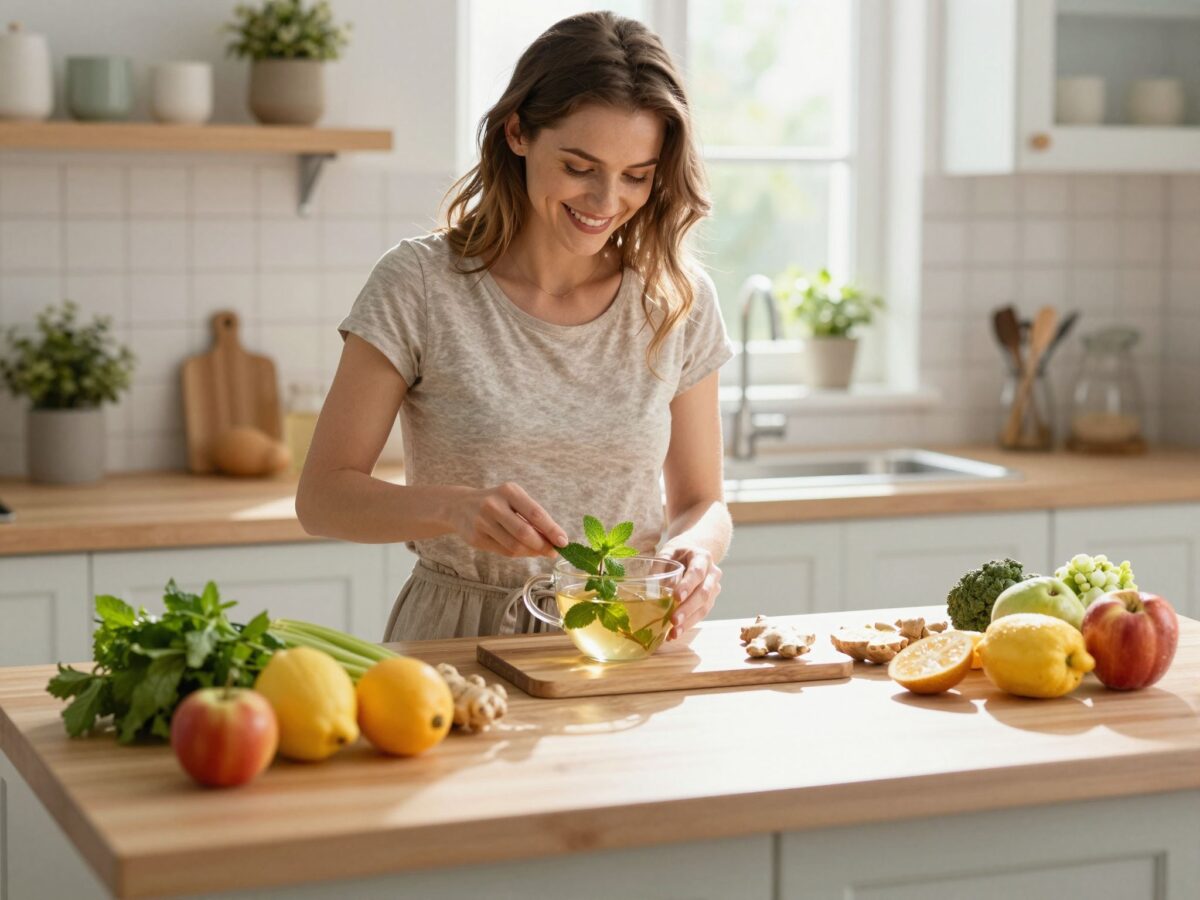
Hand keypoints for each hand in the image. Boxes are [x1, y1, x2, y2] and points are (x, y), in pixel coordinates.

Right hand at [448, 483, 567, 558]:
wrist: (459, 505)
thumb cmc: (497, 502)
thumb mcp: (513, 499)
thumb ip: (532, 516)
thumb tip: (556, 538)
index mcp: (508, 491)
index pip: (535, 513)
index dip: (551, 529)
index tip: (564, 541)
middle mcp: (494, 505)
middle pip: (524, 533)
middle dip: (543, 545)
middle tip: (554, 552)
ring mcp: (482, 522)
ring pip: (514, 546)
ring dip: (532, 552)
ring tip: (541, 552)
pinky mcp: (476, 538)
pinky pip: (503, 552)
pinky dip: (519, 554)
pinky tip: (525, 551)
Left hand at [661, 544, 721, 639]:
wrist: (694, 554)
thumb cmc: (678, 553)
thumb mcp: (668, 552)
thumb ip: (661, 566)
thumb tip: (653, 587)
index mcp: (702, 557)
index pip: (697, 572)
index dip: (688, 585)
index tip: (676, 597)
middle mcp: (713, 573)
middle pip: (703, 593)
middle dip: (688, 608)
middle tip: (673, 620)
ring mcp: (714, 588)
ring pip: (704, 607)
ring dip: (689, 621)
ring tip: (673, 633)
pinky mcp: (710, 601)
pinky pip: (701, 614)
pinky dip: (688, 625)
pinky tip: (675, 633)